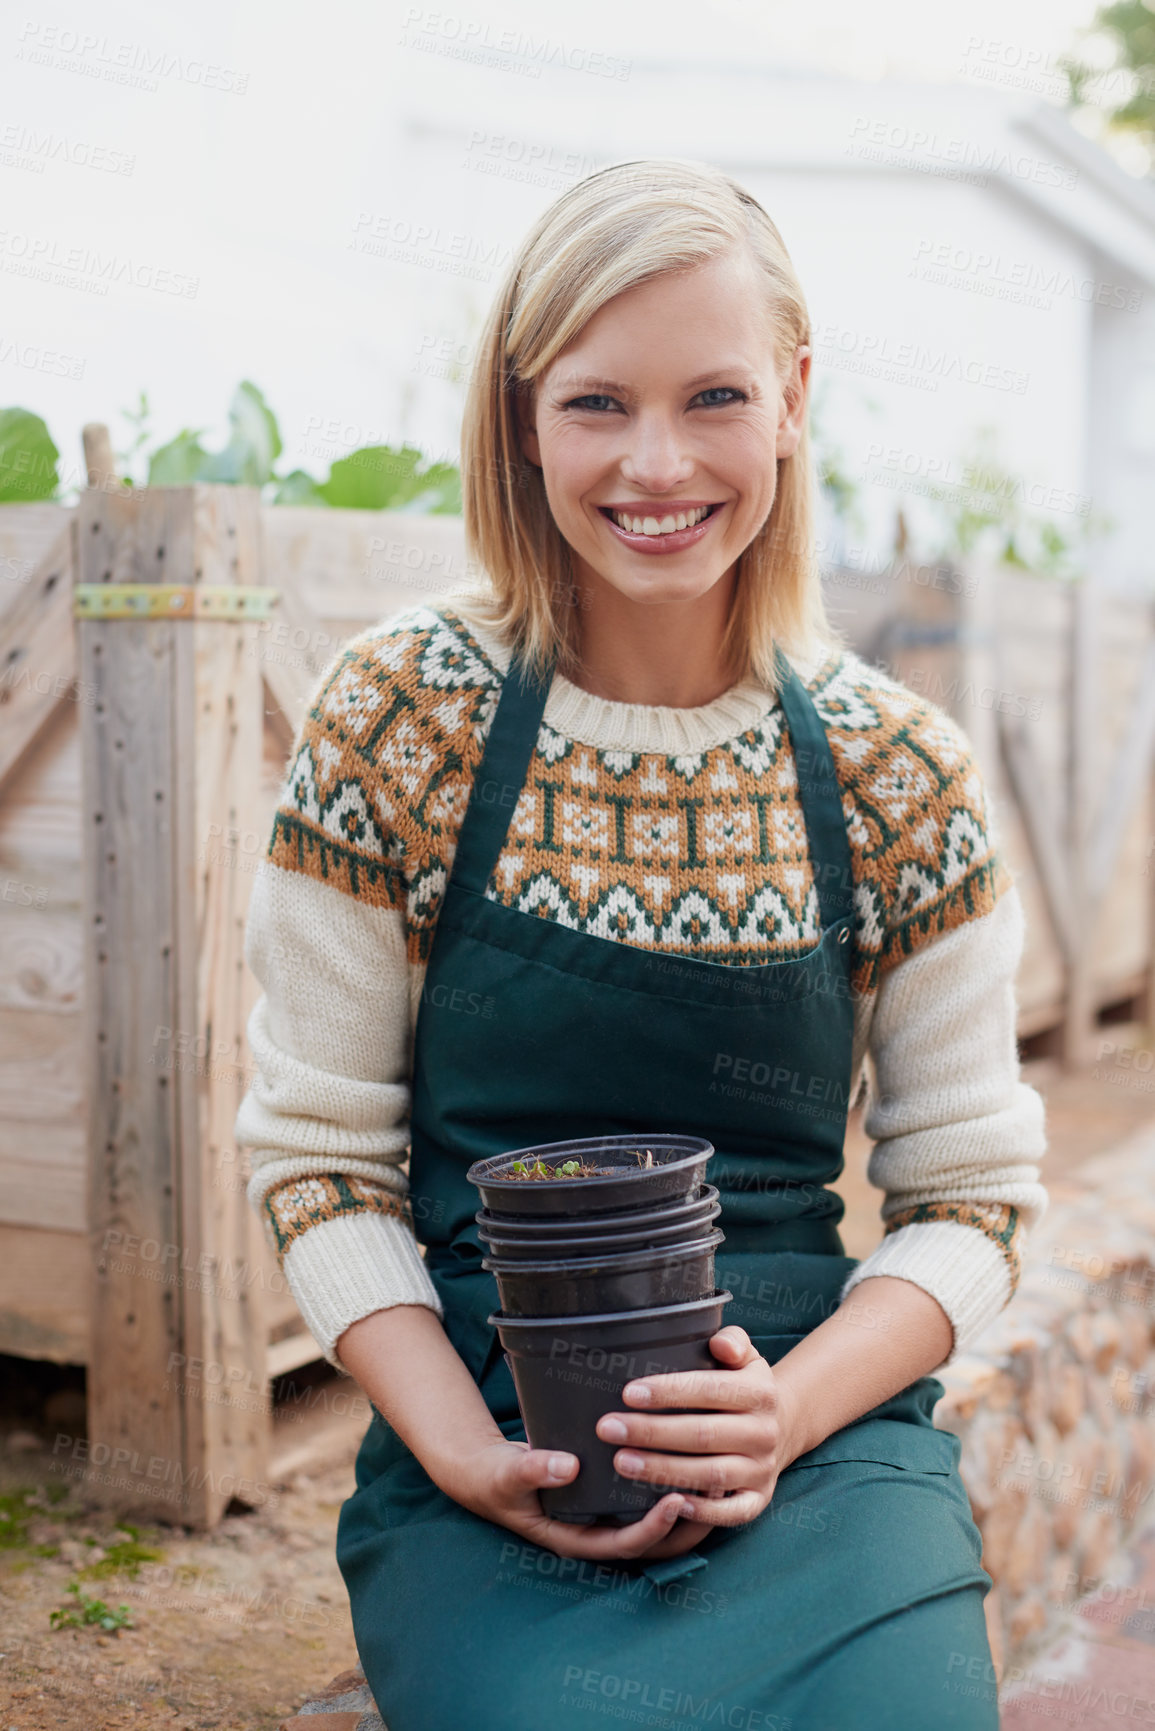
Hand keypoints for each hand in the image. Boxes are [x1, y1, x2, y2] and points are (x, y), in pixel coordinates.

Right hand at [437, 1436, 710, 1561]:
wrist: (488, 1474)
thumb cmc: (497, 1479)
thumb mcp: (507, 1475)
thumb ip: (532, 1469)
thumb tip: (567, 1465)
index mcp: (577, 1538)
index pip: (627, 1543)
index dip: (656, 1527)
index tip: (678, 1499)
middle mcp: (599, 1532)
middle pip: (656, 1542)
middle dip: (689, 1521)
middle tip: (717, 1489)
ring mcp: (607, 1517)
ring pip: (660, 1524)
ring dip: (690, 1506)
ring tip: (720, 1476)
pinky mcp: (611, 1497)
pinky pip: (650, 1499)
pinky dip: (674, 1486)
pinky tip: (694, 1459)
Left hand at [594, 1325, 796, 1527]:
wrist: (782, 1426)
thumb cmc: (743, 1385)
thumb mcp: (746, 1356)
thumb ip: (733, 1341)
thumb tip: (720, 1344)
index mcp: (760, 1392)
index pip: (711, 1390)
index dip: (669, 1392)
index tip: (628, 1393)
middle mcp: (764, 1432)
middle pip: (703, 1434)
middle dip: (652, 1432)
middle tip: (608, 1428)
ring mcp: (762, 1469)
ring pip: (711, 1474)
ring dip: (664, 1470)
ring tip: (621, 1462)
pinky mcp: (758, 1499)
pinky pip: (732, 1513)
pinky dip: (702, 1512)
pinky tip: (667, 1503)